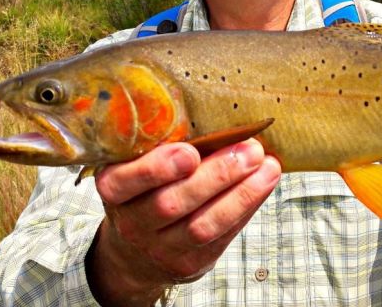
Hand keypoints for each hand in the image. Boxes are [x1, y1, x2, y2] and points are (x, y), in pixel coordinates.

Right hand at [86, 139, 280, 305]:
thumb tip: (218, 117)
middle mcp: (132, 222)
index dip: (157, 169)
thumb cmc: (146, 191)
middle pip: (172, 203)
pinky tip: (263, 184)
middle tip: (250, 149)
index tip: (190, 152)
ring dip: (241, 194)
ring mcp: (160, 249)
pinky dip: (246, 208)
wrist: (135, 252)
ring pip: (202, 226)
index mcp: (114, 188)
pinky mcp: (189, 264)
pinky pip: (221, 237)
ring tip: (267, 167)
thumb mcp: (138, 165)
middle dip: (217, 175)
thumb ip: (164, 146)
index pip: (125, 182)